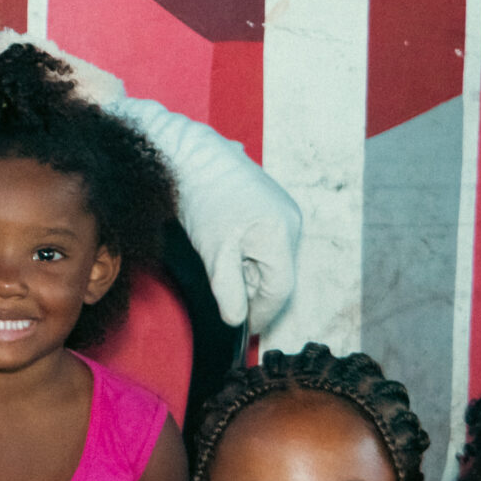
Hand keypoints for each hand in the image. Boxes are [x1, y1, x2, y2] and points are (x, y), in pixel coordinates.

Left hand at [107, 96, 303, 331]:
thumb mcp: (214, 251)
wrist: (189, 153)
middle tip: (224, 299)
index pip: (280, 290)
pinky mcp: (271, 205)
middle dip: (252, 292)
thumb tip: (238, 321)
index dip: (261, 313)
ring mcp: (283, 211)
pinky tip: (226, 250)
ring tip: (220, 267)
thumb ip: (228, 289)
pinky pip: (265, 242)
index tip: (242, 327)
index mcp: (282, 233)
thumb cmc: (201, 197)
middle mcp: (291, 222)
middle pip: (277, 275)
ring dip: (248, 273)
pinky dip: (247, 255)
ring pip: (270, 260)